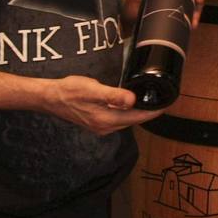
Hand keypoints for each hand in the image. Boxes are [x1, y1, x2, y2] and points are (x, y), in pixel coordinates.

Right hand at [43, 75, 162, 134]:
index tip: (167, 104)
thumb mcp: (93, 90)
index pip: (137, 117)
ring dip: (139, 113)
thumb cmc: (70, 91)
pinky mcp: (97, 122)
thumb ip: (113, 95)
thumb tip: (132, 100)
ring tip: (152, 102)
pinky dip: (128, 112)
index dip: (153, 111)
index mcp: (106, 120)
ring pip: (126, 120)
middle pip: (133, 120)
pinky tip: (131, 104)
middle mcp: (105, 127)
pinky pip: (118, 119)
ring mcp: (100, 126)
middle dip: (149, 112)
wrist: (50, 98)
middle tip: (163, 101)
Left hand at [146, 0, 206, 28]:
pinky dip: (190, 22)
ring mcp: (185, 3)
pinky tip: (189, 28)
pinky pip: (189, 17)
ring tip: (192, 25)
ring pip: (194, 10)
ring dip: (195, 17)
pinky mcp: (181, 12)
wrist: (143, 1)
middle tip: (195, 17)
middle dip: (199, 8)